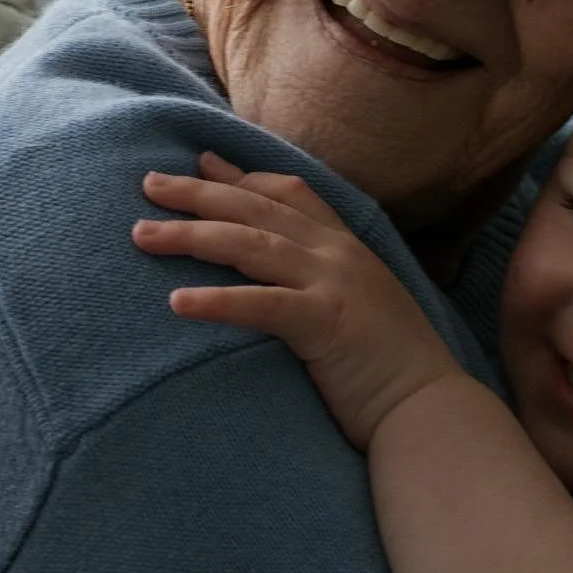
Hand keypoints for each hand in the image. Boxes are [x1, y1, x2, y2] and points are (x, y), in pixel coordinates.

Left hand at [133, 152, 459, 448]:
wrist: (431, 408)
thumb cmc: (393, 371)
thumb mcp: (360, 308)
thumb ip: (325, 286)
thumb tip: (283, 286)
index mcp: (348, 249)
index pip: (289, 195)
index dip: (241, 177)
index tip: (201, 163)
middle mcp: (339, 255)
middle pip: (257, 210)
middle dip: (199, 194)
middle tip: (148, 184)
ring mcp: (334, 284)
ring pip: (251, 245)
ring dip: (191, 236)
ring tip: (142, 234)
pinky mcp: (325, 323)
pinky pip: (261, 304)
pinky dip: (217, 301)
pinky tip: (176, 302)